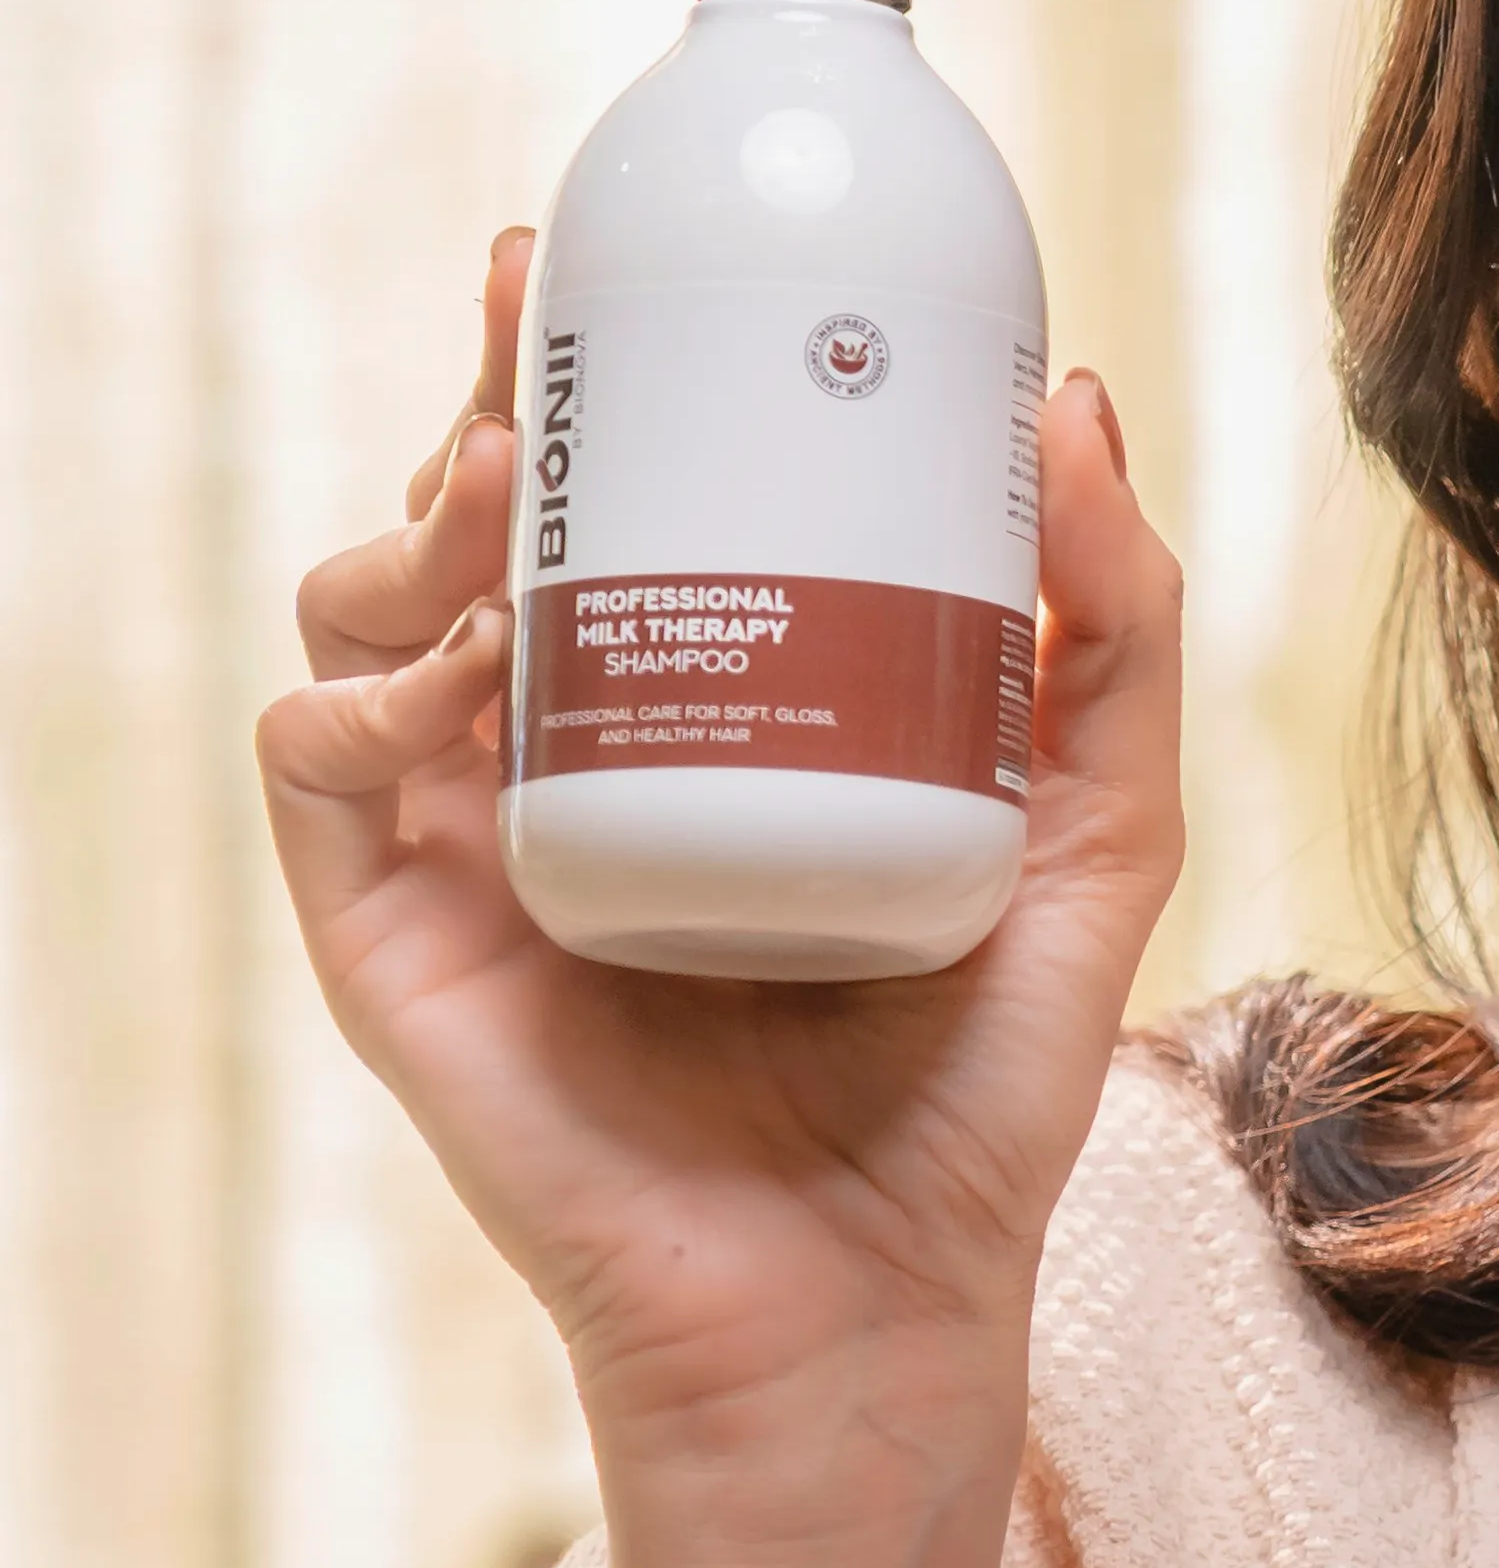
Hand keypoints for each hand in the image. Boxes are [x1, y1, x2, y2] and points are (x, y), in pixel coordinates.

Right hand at [260, 229, 1187, 1520]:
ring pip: (360, 614)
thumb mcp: (1096, 833)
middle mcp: (564, 759)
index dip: (584, 370)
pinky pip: (316, 765)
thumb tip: (1071, 406)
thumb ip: (1112, 634)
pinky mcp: (397, 941)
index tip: (605, 263)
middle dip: (479, 398)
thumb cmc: (973, 1087)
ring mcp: (467, 846)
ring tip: (502, 499)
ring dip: (409, 524)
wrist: (882, 1304)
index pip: (612, 500)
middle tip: (533, 327)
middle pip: (465, 525)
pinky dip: (365, 694)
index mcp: (701, 711)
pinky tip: (468, 675)